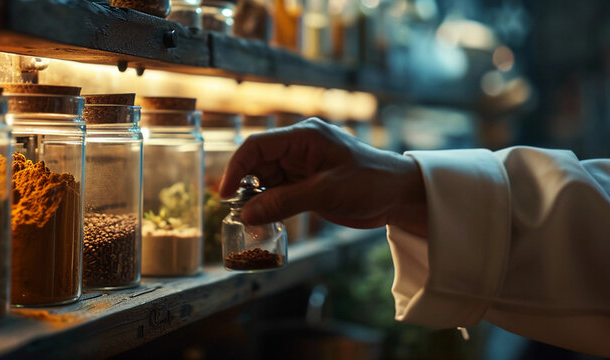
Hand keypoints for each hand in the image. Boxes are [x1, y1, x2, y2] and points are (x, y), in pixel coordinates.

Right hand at [219, 118, 427, 236]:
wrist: (400, 194)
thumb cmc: (371, 183)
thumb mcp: (326, 193)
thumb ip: (284, 202)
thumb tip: (247, 214)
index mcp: (303, 137)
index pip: (257, 146)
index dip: (236, 168)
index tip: (224, 194)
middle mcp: (298, 147)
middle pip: (257, 163)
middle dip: (244, 187)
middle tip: (235, 213)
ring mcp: (301, 165)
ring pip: (265, 180)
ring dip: (256, 199)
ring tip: (250, 221)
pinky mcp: (305, 181)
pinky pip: (278, 191)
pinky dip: (269, 205)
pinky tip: (265, 220)